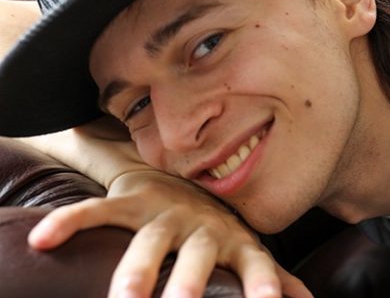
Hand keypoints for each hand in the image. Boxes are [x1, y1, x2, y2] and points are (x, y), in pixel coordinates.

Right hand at [27, 169, 311, 297]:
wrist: (178, 176)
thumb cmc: (218, 229)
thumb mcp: (247, 249)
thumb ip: (275, 277)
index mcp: (236, 242)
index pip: (256, 265)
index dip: (263, 284)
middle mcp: (203, 229)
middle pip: (196, 257)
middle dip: (190, 282)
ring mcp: (165, 216)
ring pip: (148, 242)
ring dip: (136, 271)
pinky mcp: (129, 203)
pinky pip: (97, 212)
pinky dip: (70, 223)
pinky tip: (44, 241)